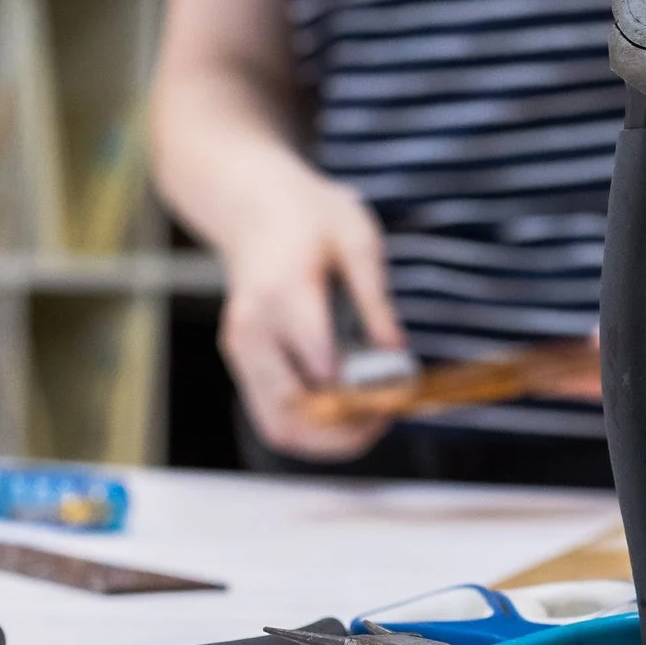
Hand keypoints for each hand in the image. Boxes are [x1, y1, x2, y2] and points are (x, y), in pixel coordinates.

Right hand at [215, 156, 405, 460]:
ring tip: (373, 420)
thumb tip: (397, 353)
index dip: (366, 391)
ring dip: (328, 438)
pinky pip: (272, 415)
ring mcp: (241, 351)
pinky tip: (348, 412)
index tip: (404, 389)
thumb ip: (376, 299)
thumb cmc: (311, 217)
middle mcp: (254, 331)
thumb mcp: (358, 239)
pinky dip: (311, 427)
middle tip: (390, 416)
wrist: (254, 206)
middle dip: (347, 429)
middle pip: (294, 412)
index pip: (322, 367)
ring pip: (279, 426)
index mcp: (285, 294)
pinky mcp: (242, 362)